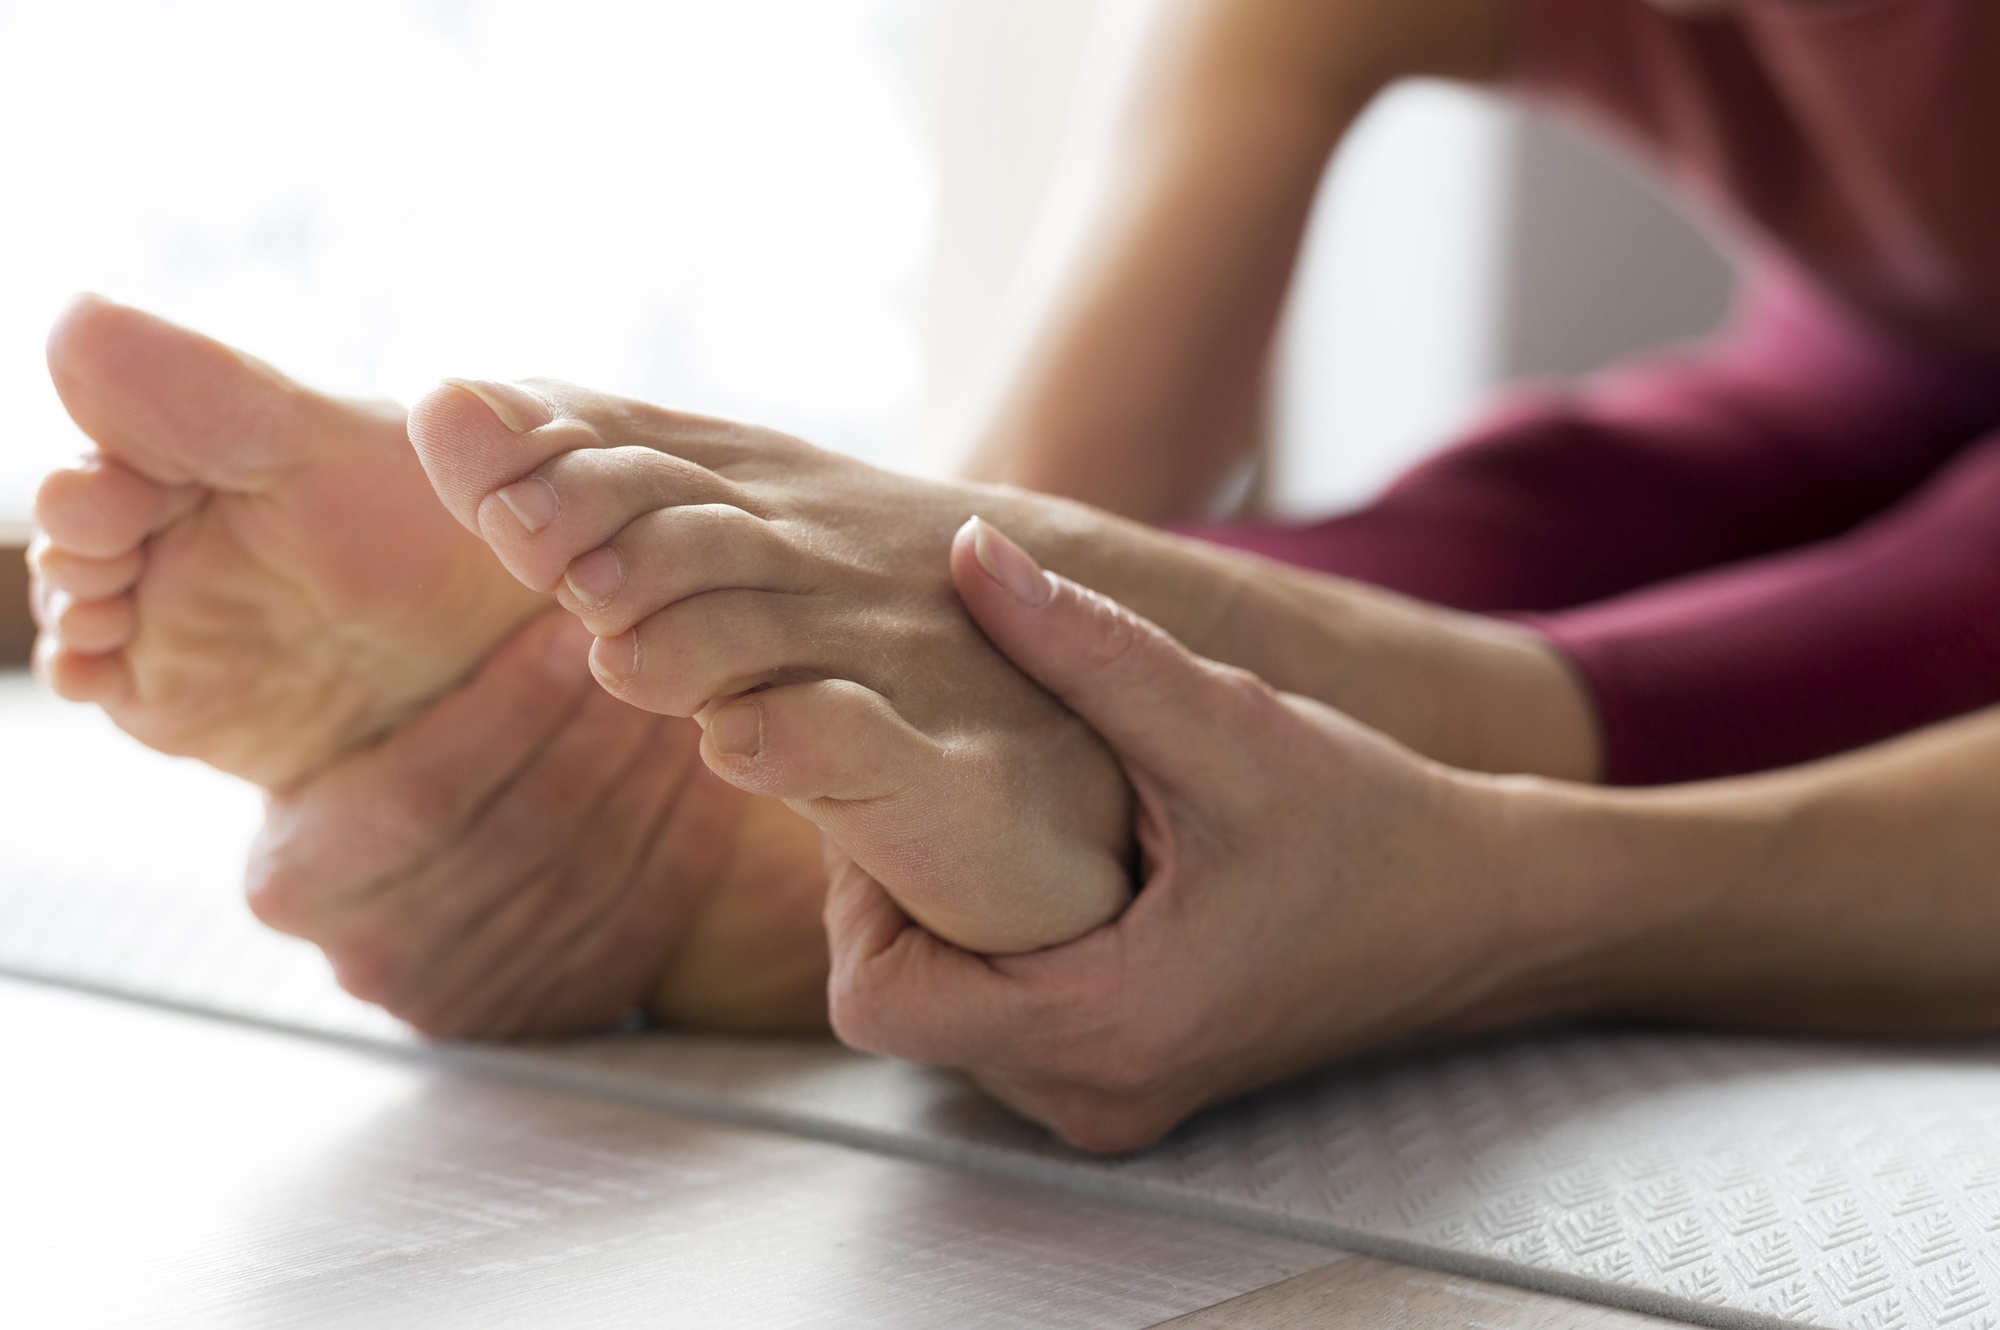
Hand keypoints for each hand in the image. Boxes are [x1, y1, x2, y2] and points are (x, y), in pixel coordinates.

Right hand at [248, 609, 830, 1036]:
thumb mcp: (390, 698)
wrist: (463, 856)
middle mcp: (370, 954)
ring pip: (589, 875)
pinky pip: (637, 921)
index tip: (575, 623)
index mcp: (301, 871)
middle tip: (673, 642)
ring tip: (709, 686)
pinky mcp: (549, 1019)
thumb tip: (455, 486)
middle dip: (603, 731)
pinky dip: (686, 837)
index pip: (417, 792)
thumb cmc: (426, 736)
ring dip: (658, 775)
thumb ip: (406, 640)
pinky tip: (720, 767)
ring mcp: (463, 997)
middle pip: (515, 835)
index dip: (509, 706)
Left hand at [824, 522, 1552, 1150]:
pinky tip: (1054, 874)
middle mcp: (1096, 1094)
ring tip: (1002, 828)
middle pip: (903, 1011)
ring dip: (950, 929)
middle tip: (944, 796)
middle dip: (899, 900)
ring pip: (951, 1026)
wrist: (1485, 912)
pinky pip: (1009, 1036)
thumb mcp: (1224, 721)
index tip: (903, 803)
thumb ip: (1086, 643)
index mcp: (1107, 1024)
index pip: (880, 1001)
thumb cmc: (1370, 825)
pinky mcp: (1134, 1088)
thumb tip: (967, 553)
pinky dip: (1001, 957)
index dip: (859, 893)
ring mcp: (1115, 1104)